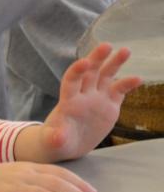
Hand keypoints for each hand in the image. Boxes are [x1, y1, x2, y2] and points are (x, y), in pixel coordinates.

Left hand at [19, 43, 141, 162]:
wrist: (67, 146)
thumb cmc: (54, 142)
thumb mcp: (53, 142)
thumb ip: (56, 138)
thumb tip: (58, 137)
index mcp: (68, 100)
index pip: (71, 81)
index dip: (77, 71)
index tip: (84, 62)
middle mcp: (84, 95)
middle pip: (90, 72)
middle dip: (97, 58)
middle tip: (106, 45)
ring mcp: (98, 98)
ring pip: (107, 76)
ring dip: (115, 63)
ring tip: (125, 51)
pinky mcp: (110, 105)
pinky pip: (120, 91)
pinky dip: (128, 84)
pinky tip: (138, 79)